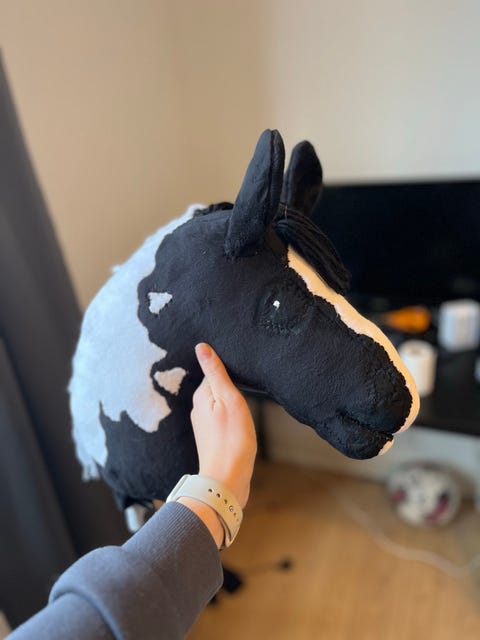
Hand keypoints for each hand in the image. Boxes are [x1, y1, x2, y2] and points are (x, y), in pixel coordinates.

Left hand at [191, 343, 256, 508]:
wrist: (227, 481)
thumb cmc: (232, 440)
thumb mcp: (228, 399)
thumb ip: (216, 373)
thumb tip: (201, 347)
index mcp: (201, 396)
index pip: (212, 371)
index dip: (226, 366)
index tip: (240, 363)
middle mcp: (199, 409)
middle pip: (214, 387)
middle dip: (227, 382)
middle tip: (245, 377)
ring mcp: (205, 425)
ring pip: (219, 403)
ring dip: (229, 399)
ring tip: (244, 398)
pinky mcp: (213, 438)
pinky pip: (222, 418)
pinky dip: (231, 414)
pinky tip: (241, 418)